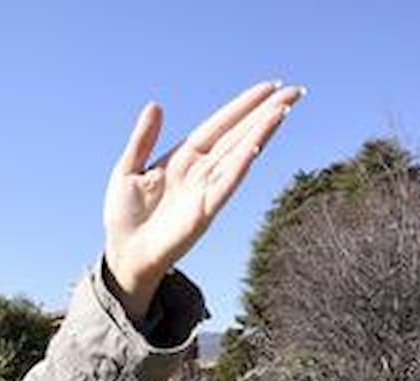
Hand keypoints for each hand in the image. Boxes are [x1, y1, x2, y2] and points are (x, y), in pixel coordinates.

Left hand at [103, 80, 305, 321]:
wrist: (124, 253)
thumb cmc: (125, 216)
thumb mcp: (127, 170)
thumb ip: (143, 139)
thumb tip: (156, 105)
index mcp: (183, 158)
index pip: (219, 125)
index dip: (243, 106)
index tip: (269, 87)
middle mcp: (200, 171)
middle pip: (238, 135)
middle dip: (265, 113)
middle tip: (295, 92)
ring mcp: (205, 190)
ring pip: (238, 155)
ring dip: (260, 133)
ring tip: (282, 111)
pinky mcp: (203, 212)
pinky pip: (225, 186)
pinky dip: (238, 168)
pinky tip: (254, 148)